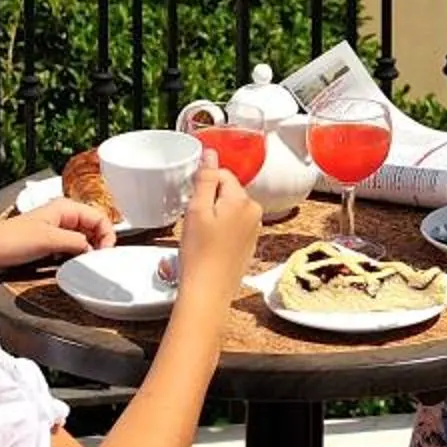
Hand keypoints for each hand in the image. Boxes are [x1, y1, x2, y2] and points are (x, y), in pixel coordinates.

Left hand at [0, 200, 115, 274]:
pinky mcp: (47, 244)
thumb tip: (93, 250)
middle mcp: (62, 216)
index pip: (99, 217)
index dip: (107, 234)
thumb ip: (76, 243)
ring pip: (82, 239)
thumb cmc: (10, 240)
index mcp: (65, 207)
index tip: (106, 253)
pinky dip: (74, 256)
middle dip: (98, 243)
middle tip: (98, 261)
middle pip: (93, 228)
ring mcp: (54, 230)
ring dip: (86, 251)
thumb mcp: (49, 240)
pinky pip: (70, 249)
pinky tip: (71, 264)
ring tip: (85, 264)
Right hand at [172, 166, 261, 299]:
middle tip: (194, 220)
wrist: (208, 292)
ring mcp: (253, 230)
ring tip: (200, 235)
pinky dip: (220, 230)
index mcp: (243, 200)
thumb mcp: (197, 210)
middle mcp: (254, 212)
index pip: (222, 174)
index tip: (192, 199)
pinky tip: (208, 245)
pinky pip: (233, 225)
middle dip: (209, 200)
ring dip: (214, 215)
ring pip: (229, 208)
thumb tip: (210, 154)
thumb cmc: (200, 254)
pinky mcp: (248, 244)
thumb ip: (205, 178)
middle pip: (227, 191)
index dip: (203, 184)